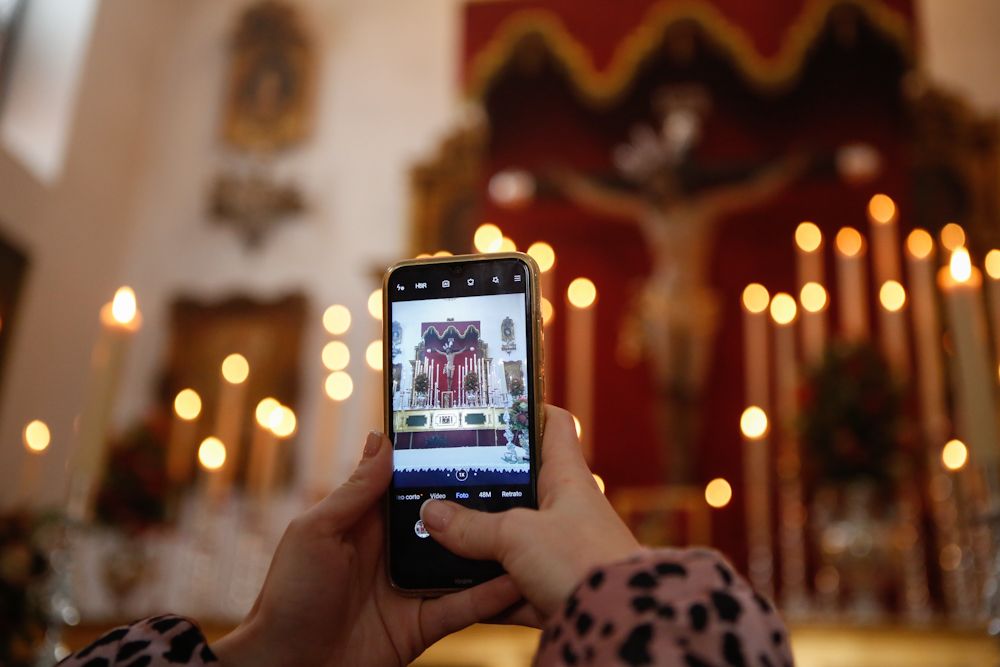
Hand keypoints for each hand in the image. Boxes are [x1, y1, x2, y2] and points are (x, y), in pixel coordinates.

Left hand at [214, 432, 521, 666]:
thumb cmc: (287, 597)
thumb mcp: (316, 533)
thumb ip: (355, 491)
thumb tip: (382, 439)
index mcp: (369, 522)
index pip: (412, 485)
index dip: (440, 464)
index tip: (477, 439)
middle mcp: (396, 551)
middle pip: (446, 522)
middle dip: (480, 504)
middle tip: (522, 482)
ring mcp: (412, 588)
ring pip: (462, 563)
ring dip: (491, 549)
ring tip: (530, 527)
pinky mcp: (422, 625)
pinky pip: (463, 608)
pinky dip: (490, 596)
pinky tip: (517, 580)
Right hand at [420, 406, 641, 617]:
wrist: (619, 626)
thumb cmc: (585, 563)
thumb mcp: (518, 536)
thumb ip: (472, 526)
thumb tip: (432, 513)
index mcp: (568, 478)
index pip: (554, 425)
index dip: (528, 408)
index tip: (496, 403)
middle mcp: (567, 509)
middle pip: (523, 484)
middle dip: (485, 484)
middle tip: (445, 477)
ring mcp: (561, 551)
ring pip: (513, 538)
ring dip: (480, 541)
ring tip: (438, 533)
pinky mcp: (554, 589)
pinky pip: (511, 585)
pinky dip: (486, 589)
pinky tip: (454, 588)